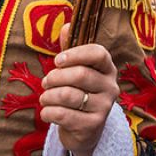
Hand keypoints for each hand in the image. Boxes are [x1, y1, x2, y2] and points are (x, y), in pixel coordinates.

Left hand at [40, 23, 118, 155]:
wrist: (84, 130)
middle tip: (45, 82)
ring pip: (68, 95)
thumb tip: (67, 26)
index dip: (75, 54)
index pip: (98, 53)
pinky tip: (46, 111)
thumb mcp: (74, 69)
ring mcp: (104, 107)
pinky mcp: (93, 126)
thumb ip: (70, 49)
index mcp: (107, 68)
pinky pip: (63, 115)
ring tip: (45, 97)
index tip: (57, 60)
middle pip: (80, 75)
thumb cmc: (77, 92)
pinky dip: (48, 112)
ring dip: (48, 95)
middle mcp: (110, 87)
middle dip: (55, 77)